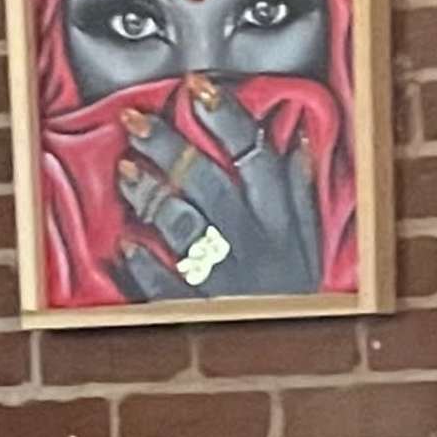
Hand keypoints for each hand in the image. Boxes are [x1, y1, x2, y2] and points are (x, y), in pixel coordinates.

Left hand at [109, 84, 332, 300]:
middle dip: (167, 143)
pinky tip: (126, 244)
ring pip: (180, 222)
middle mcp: (250, 239)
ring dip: (150, 193)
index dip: (224, 115)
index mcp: (278, 217)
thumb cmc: (296, 289)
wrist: (294, 349)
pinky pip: (165, 282)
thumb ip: (299, 189)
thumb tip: (298, 137)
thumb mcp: (310, 238)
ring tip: (126, 170)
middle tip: (135, 118)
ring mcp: (223, 272)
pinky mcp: (199, 306)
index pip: (253, 152)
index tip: (197, 87)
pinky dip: (143, 264)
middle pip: (205, 179)